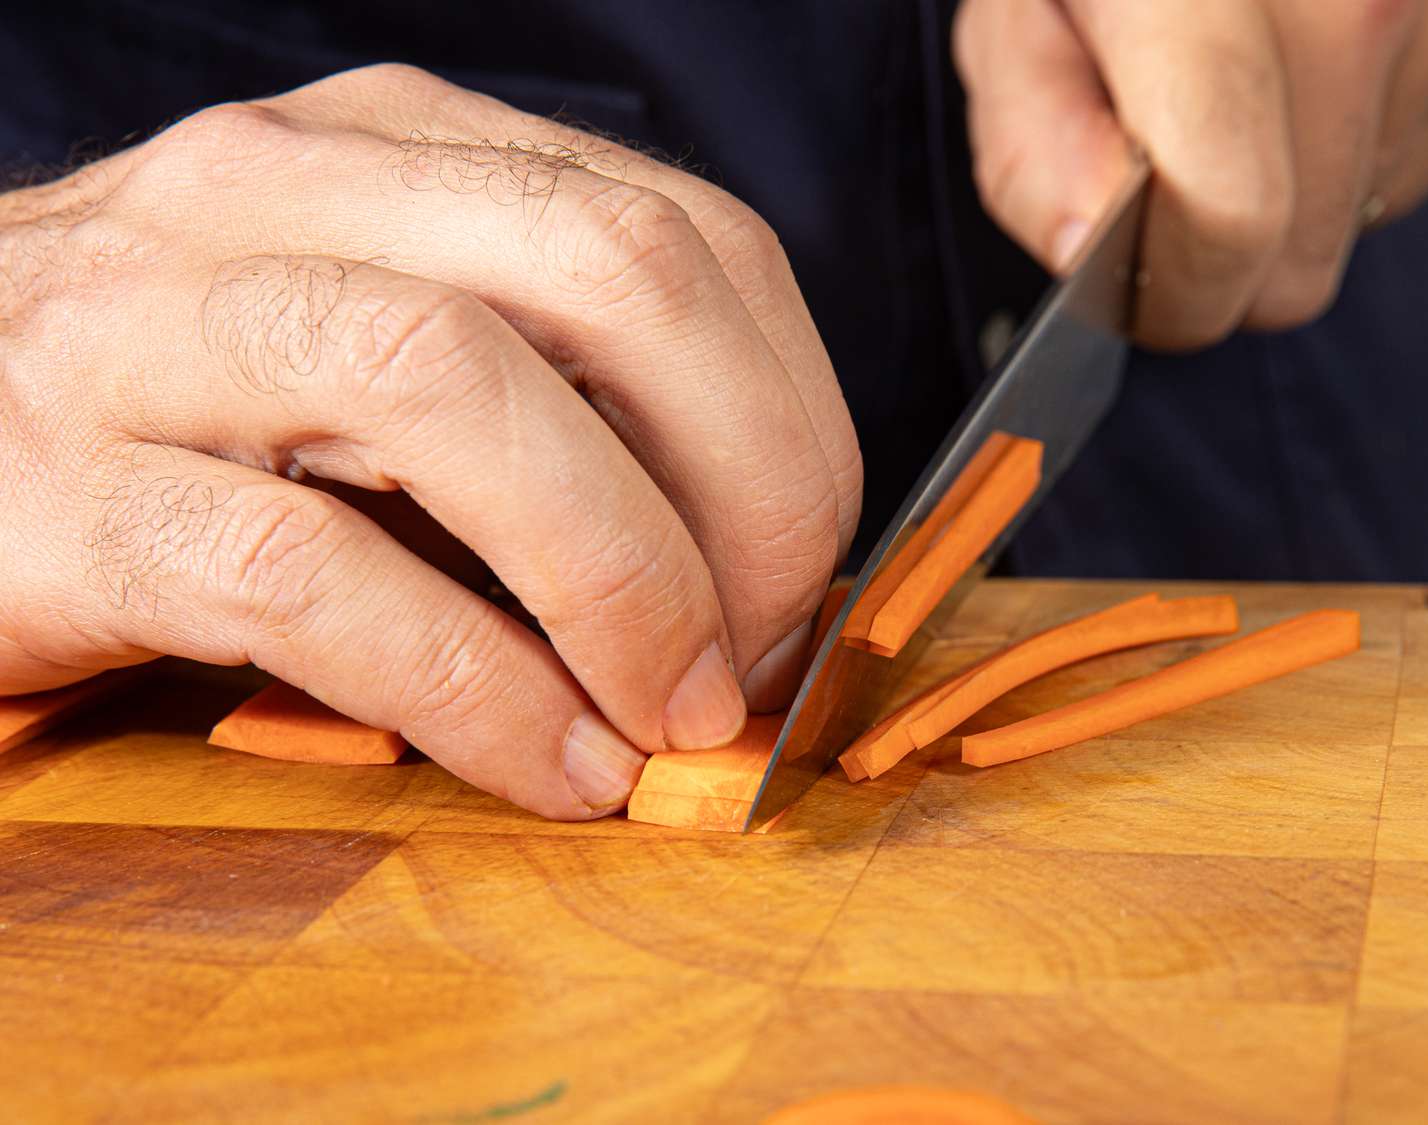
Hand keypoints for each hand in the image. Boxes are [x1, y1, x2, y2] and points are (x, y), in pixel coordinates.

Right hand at [0, 65, 860, 818]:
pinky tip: (544, 762)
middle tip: (754, 648)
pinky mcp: (63, 490)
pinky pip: (307, 577)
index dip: (789, 420)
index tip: (798, 570)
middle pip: (609, 276)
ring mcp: (155, 325)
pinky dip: (468, 687)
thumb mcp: (384, 359)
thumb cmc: (187, 417)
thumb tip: (743, 563)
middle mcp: (281, 197)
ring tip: (662, 716)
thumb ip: (551, 410)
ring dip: (617, 577)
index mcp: (395, 156)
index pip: (680, 238)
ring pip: (450, 385)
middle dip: (745, 485)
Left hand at [954, 0, 1427, 348]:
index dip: (1174, 292)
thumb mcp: (1019, 12)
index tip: (1141, 288)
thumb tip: (1087, 238)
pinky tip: (1307, 67)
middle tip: (1175, 158)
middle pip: (1297, 260)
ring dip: (1289, 186)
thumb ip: (1035, 133)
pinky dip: (1351, 144)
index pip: (1228, 215)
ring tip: (1243, 78)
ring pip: (1355, 221)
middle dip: (1221, 250)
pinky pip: (1411, 169)